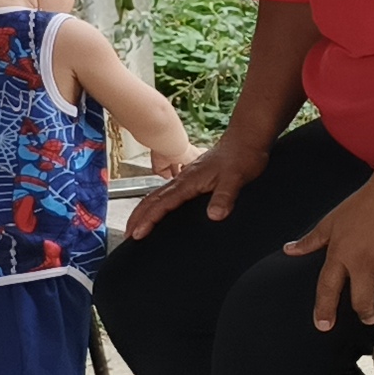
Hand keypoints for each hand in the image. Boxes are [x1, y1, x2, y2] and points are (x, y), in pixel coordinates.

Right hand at [124, 128, 268, 242]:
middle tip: (127, 235)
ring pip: (158, 195)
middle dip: (138, 217)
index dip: (148, 220)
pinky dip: (158, 202)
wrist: (246, 139)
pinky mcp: (193, 177)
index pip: (162, 204)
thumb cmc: (241, 157)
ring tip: (136, 225)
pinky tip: (160, 208)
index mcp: (188, 182)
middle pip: (153, 199)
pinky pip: (168, 191)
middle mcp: (183, 179)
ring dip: (145, 210)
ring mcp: (187, 177)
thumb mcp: (235, 179)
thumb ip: (224, 197)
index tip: (137, 234)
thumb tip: (215, 216)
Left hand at [286, 172, 373, 331]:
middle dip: (366, 314)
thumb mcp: (332, 221)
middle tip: (368, 316)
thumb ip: (311, 240)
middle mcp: (363, 260)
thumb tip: (289, 250)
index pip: (328, 289)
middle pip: (362, 303)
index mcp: (340, 252)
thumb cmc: (365, 204)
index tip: (323, 326)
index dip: (324, 311)